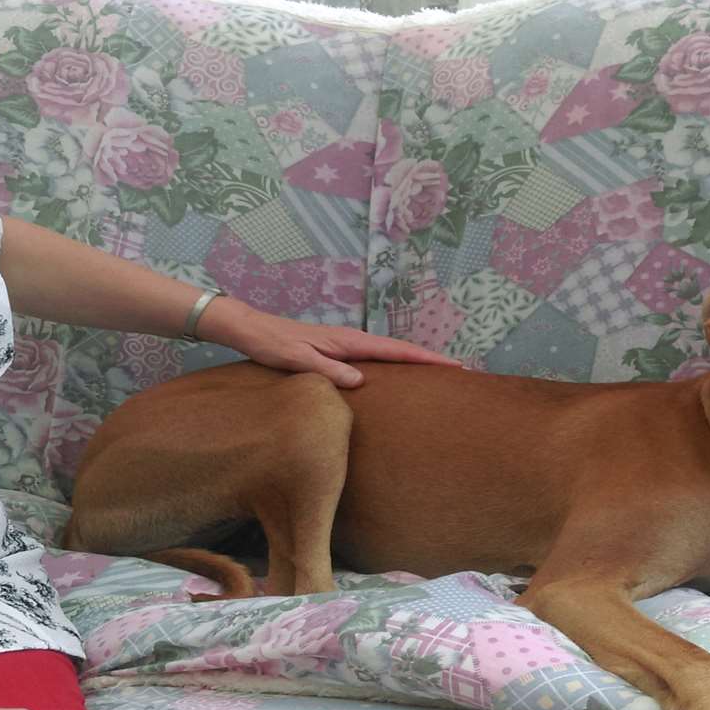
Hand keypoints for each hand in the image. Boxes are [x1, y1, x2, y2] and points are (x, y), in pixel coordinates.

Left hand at [197, 298, 460, 387]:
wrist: (251, 329)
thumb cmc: (272, 344)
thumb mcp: (297, 359)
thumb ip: (328, 370)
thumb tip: (361, 380)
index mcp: (348, 341)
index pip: (396, 350)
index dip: (426, 359)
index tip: (454, 366)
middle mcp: (351, 340)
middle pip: (399, 350)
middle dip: (429, 360)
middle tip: (459, 371)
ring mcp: (345, 345)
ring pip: (388, 354)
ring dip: (413, 362)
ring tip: (437, 375)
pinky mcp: (336, 351)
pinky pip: (374, 358)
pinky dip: (392, 364)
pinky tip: (394, 376)